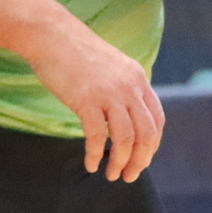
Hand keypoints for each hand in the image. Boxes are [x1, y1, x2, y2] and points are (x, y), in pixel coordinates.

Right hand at [23, 18, 164, 181]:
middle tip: (130, 175)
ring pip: (126, 138)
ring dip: (121, 161)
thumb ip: (124, 88)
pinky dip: (96, 154)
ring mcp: (110, 94)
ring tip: (112, 175)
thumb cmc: (79, 55)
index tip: (143, 158)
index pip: (157, 119)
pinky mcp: (87, 100)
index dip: (153, 143)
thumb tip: (127, 114)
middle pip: (147, 133)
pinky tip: (91, 165)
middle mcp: (130, 87)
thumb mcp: (113, 68)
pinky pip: (98, 136)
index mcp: (139, 80)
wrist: (54, 37)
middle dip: (141, 159)